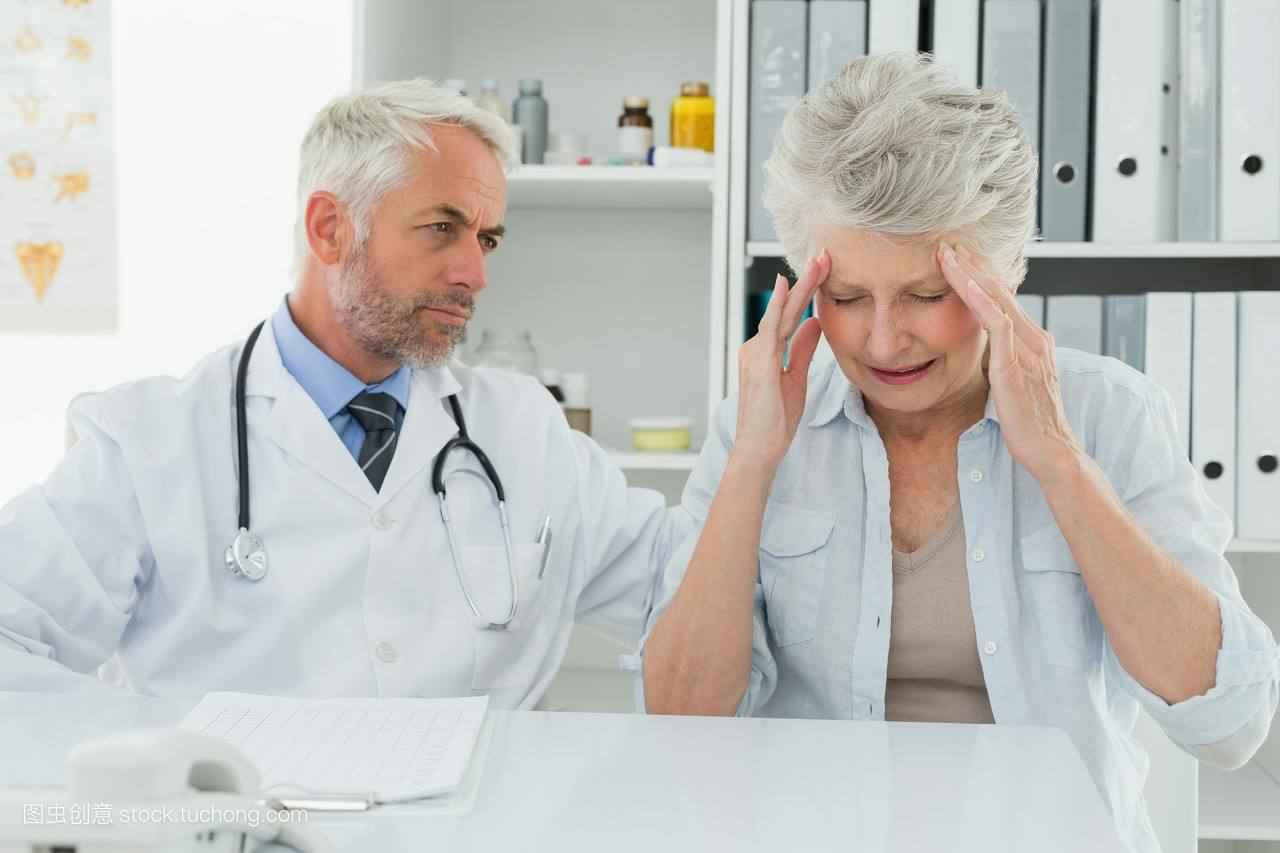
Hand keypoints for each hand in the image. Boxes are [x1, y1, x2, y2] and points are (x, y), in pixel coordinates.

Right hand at [733, 252, 829, 469]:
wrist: (759, 449)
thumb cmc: (774, 421)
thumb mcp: (796, 379)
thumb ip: (803, 350)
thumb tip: (814, 324)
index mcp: (765, 352)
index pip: (790, 316)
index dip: (808, 293)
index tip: (824, 271)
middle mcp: (756, 347)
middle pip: (786, 308)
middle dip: (806, 281)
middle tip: (824, 255)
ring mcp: (755, 353)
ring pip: (781, 312)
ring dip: (800, 286)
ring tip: (818, 262)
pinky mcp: (759, 362)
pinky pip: (772, 327)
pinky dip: (779, 305)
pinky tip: (787, 286)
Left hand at [938, 244, 1084, 484]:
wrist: (1052, 452)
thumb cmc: (1030, 424)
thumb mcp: (1015, 385)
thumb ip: (1006, 363)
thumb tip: (987, 355)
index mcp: (1034, 342)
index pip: (1004, 300)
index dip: (980, 276)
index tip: (957, 257)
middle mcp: (1035, 339)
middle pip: (1001, 290)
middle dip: (973, 264)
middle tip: (948, 241)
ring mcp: (1028, 350)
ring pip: (997, 299)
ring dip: (970, 273)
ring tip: (947, 253)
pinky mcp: (1016, 365)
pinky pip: (997, 324)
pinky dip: (978, 299)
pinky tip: (960, 283)